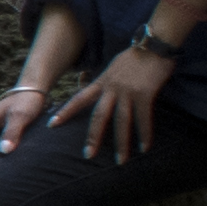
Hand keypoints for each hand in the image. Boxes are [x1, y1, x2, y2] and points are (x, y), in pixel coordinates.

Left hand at [75, 38, 180, 155]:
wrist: (154, 44)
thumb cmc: (135, 57)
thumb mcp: (113, 67)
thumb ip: (104, 81)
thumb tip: (96, 90)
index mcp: (102, 81)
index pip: (79, 98)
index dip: (65, 112)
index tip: (51, 125)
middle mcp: (112, 88)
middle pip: (98, 116)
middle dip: (93, 137)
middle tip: (87, 155)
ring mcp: (128, 91)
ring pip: (121, 121)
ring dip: (121, 143)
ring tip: (120, 161)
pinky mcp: (145, 94)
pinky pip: (143, 118)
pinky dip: (145, 134)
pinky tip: (145, 148)